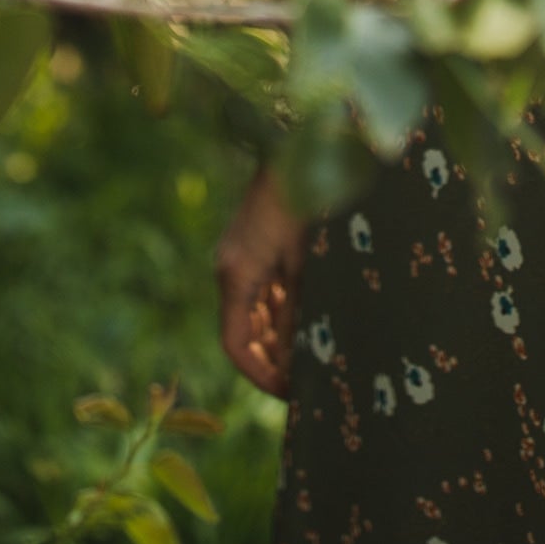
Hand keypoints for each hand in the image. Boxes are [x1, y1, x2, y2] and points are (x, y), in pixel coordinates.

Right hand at [216, 164, 306, 398]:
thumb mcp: (304, 264)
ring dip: (279, 338)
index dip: (259, 374)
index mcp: (236, 276)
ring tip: (312, 360)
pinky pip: (265, 292)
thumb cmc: (304, 204)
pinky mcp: (256, 248)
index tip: (288, 393)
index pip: (235, 344)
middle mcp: (232, 270)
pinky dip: (283, 313)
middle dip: (271, 360)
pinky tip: (308, 325)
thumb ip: (296, 313)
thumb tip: (295, 359)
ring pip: (255, 314)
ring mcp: (242, 259)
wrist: (298, 150)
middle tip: (305, 384)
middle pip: (244, 332)